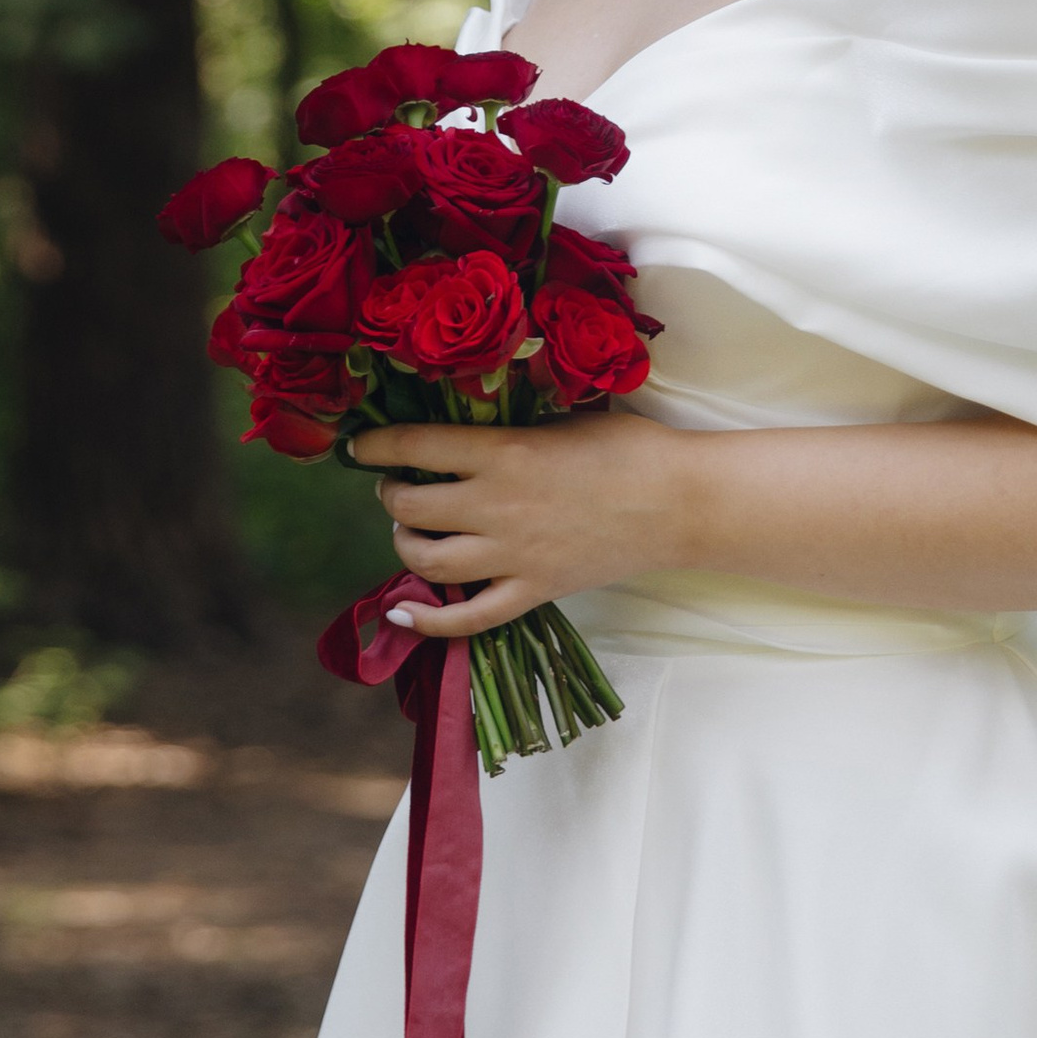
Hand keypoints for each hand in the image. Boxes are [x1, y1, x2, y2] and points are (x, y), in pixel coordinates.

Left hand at [345, 413, 693, 638]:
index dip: (375, 445)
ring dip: (404, 544)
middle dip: (391, 494)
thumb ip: (510, 424)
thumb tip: (467, 417)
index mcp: (503, 451)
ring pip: (428, 561)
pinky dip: (429, 621)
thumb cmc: (627, 447)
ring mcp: (512, 556)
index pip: (415, 446)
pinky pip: (469, 618)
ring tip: (407, 530)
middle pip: (411, 506)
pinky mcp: (533, 592)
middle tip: (395, 486)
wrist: (679, 502)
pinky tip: (403, 612)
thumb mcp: (562, 416)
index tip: (358, 446)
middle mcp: (496, 505)